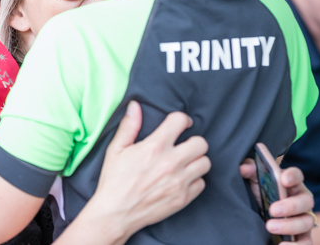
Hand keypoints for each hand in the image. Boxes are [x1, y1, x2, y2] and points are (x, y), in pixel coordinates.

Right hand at [87, 102, 209, 242]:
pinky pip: (201, 183)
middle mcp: (171, 162)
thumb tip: (135, 105)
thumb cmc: (114, 180)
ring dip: (196, 160)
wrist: (116, 213)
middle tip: (184, 146)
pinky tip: (182, 179)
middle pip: (201, 143)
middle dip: (193, 141)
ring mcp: (179, 182)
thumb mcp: (116, 149)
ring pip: (205, 163)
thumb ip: (129, 126)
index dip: (182, 120)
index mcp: (155, 147)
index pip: (180, 121)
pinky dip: (194, 180)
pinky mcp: (183, 198)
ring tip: (185, 162)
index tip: (181, 125)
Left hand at [240, 159, 314, 244]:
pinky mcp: (302, 236)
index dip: (292, 176)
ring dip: (290, 226)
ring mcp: (304, 219)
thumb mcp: (254, 180)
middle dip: (290, 206)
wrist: (260, 213)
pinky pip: (306, 243)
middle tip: (272, 210)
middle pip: (305, 201)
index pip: (297, 175)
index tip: (283, 179)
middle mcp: (302, 200)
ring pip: (307, 222)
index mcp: (291, 183)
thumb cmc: (260, 192)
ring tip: (270, 227)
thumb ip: (250, 170)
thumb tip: (243, 168)